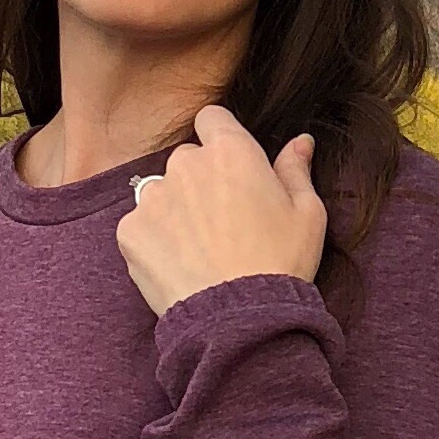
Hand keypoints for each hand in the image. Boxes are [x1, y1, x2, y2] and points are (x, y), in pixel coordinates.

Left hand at [114, 101, 326, 318]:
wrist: (238, 320)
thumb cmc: (280, 264)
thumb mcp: (307, 214)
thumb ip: (296, 170)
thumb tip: (300, 142)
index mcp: (231, 152)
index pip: (212, 118)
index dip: (219, 137)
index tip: (229, 166)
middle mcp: (186, 165)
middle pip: (187, 159)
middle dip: (200, 181)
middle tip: (221, 222)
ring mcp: (153, 197)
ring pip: (161, 192)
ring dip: (175, 210)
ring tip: (199, 249)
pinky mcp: (130, 231)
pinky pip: (140, 225)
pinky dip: (154, 240)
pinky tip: (178, 264)